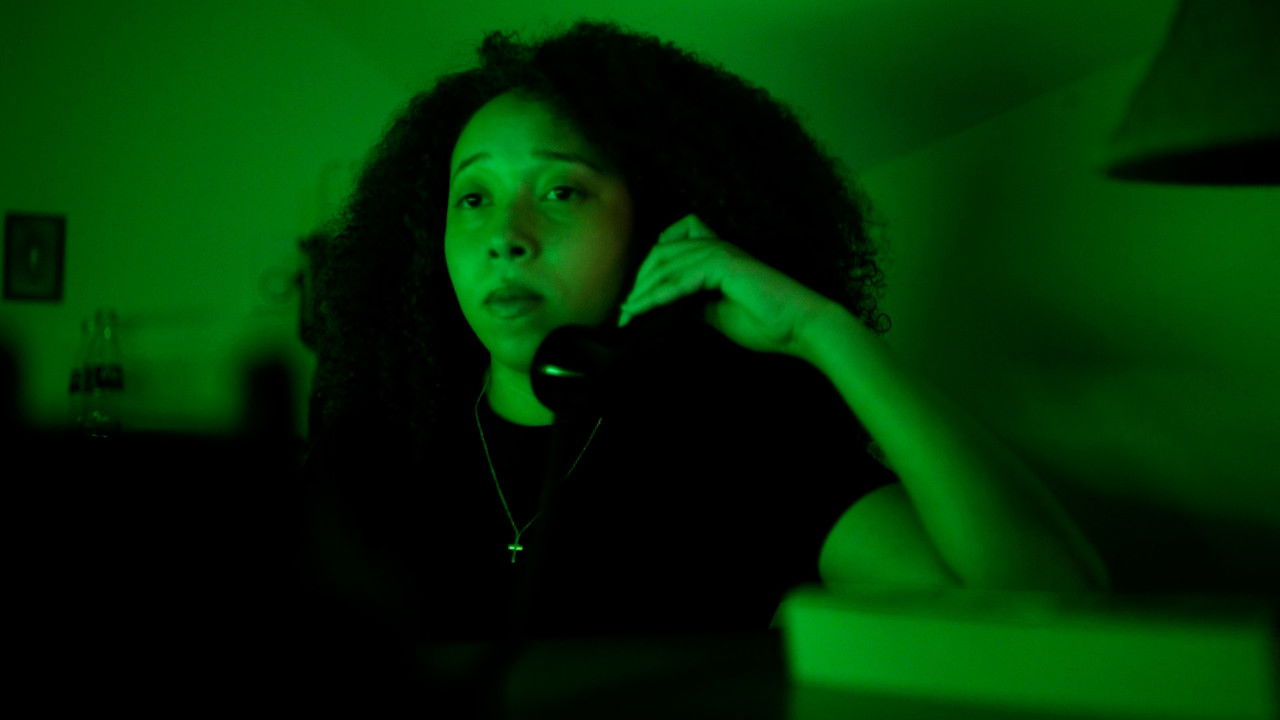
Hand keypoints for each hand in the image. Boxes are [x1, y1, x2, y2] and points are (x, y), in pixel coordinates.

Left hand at [618, 214, 837, 357]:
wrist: (799, 327)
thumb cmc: (765, 322)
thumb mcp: (716, 313)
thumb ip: (692, 303)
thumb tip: (665, 308)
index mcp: (714, 255)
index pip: (667, 252)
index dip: (645, 276)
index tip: (630, 307)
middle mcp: (715, 246)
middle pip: (660, 253)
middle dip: (638, 282)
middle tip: (623, 312)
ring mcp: (720, 252)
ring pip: (667, 263)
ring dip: (643, 290)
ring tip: (627, 313)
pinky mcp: (725, 265)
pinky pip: (682, 277)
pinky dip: (659, 294)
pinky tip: (643, 309)